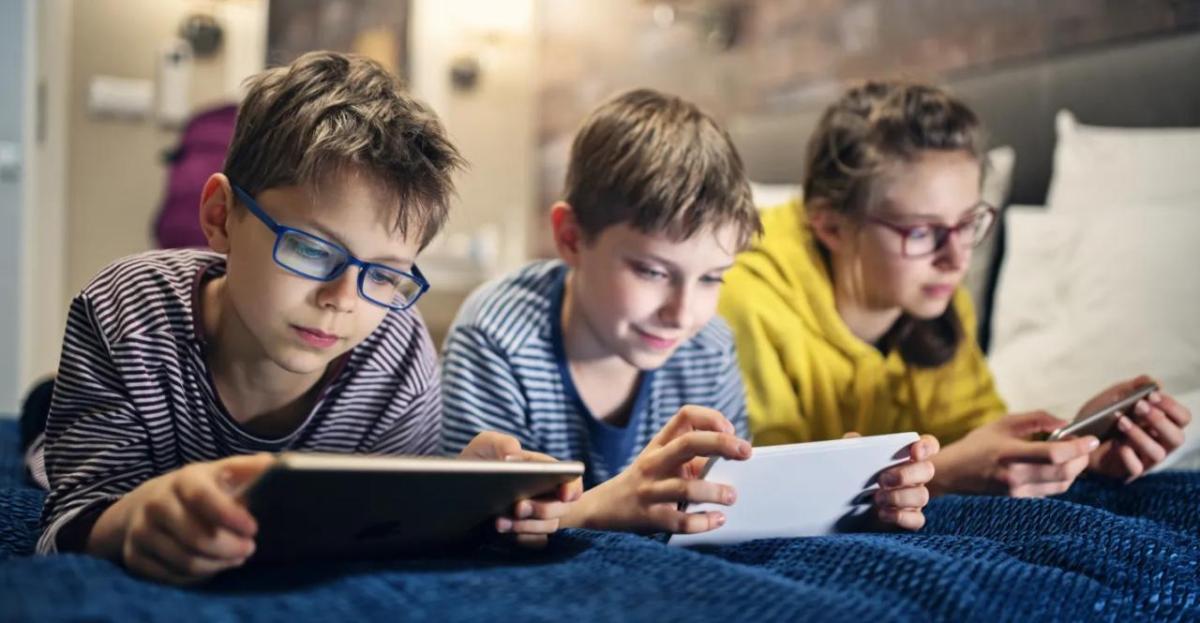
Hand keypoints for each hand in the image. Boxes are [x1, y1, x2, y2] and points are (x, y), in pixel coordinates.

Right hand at [90, 453, 272, 584]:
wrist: (149, 503)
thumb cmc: (202, 488)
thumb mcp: (225, 472)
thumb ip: (251, 469)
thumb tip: (279, 465)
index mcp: (184, 480)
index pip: (202, 498)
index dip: (229, 516)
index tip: (253, 529)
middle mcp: (157, 504)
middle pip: (197, 538)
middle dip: (230, 548)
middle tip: (249, 548)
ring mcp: (141, 531)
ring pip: (186, 561)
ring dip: (218, 564)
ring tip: (236, 557)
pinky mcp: (134, 556)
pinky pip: (171, 576)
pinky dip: (198, 576)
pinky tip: (212, 565)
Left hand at [459, 432, 581, 547]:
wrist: (459, 486)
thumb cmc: (479, 459)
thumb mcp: (487, 443)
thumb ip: (502, 443)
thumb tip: (512, 456)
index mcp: (545, 470)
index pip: (571, 479)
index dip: (572, 488)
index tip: (564, 495)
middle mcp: (546, 494)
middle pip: (560, 507)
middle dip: (542, 509)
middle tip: (518, 507)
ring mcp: (538, 516)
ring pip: (547, 526)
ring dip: (526, 526)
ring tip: (498, 522)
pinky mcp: (526, 533)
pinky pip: (535, 542)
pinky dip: (522, 539)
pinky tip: (502, 533)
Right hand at [563, 405, 750, 534]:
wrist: (603, 508)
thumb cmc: (646, 482)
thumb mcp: (663, 460)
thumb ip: (693, 456)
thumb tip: (735, 455)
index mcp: (660, 444)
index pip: (685, 416)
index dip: (711, 418)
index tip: (731, 430)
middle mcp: (653, 462)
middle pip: (688, 443)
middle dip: (722, 443)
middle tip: (746, 452)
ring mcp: (649, 490)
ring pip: (685, 487)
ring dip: (715, 491)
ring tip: (731, 496)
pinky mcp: (649, 517)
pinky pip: (679, 520)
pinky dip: (703, 521)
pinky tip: (717, 519)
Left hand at [843, 432, 938, 530]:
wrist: (854, 507)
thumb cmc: (860, 475)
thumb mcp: (855, 458)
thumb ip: (854, 445)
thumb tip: (851, 438)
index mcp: (907, 456)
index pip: (928, 445)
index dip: (925, 446)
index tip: (914, 451)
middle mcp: (916, 476)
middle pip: (927, 470)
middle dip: (906, 474)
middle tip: (882, 479)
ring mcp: (915, 497)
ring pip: (922, 496)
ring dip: (898, 497)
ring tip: (876, 498)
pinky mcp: (910, 518)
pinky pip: (917, 519)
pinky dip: (900, 517)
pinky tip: (882, 513)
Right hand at [929, 412, 1097, 497]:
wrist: (953, 474)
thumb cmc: (977, 445)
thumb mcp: (1003, 423)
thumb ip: (1036, 419)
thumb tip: (1066, 423)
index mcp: (1010, 454)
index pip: (1054, 454)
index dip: (1078, 447)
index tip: (1091, 438)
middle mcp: (1016, 477)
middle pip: (1065, 472)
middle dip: (1082, 459)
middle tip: (1085, 446)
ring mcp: (1018, 492)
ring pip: (1063, 485)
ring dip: (1075, 470)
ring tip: (1073, 455)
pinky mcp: (1020, 500)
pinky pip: (1052, 492)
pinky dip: (1062, 479)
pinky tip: (1057, 467)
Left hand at [1084, 375, 1191, 481]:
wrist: (1075, 437)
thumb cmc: (1101, 417)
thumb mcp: (1112, 398)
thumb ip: (1131, 388)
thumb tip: (1152, 381)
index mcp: (1161, 424)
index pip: (1182, 418)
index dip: (1171, 407)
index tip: (1151, 396)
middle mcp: (1159, 442)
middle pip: (1177, 437)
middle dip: (1159, 420)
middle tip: (1138, 406)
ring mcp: (1146, 459)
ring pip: (1158, 453)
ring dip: (1141, 435)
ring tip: (1121, 421)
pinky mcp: (1130, 470)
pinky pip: (1137, 467)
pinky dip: (1128, 454)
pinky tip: (1117, 444)